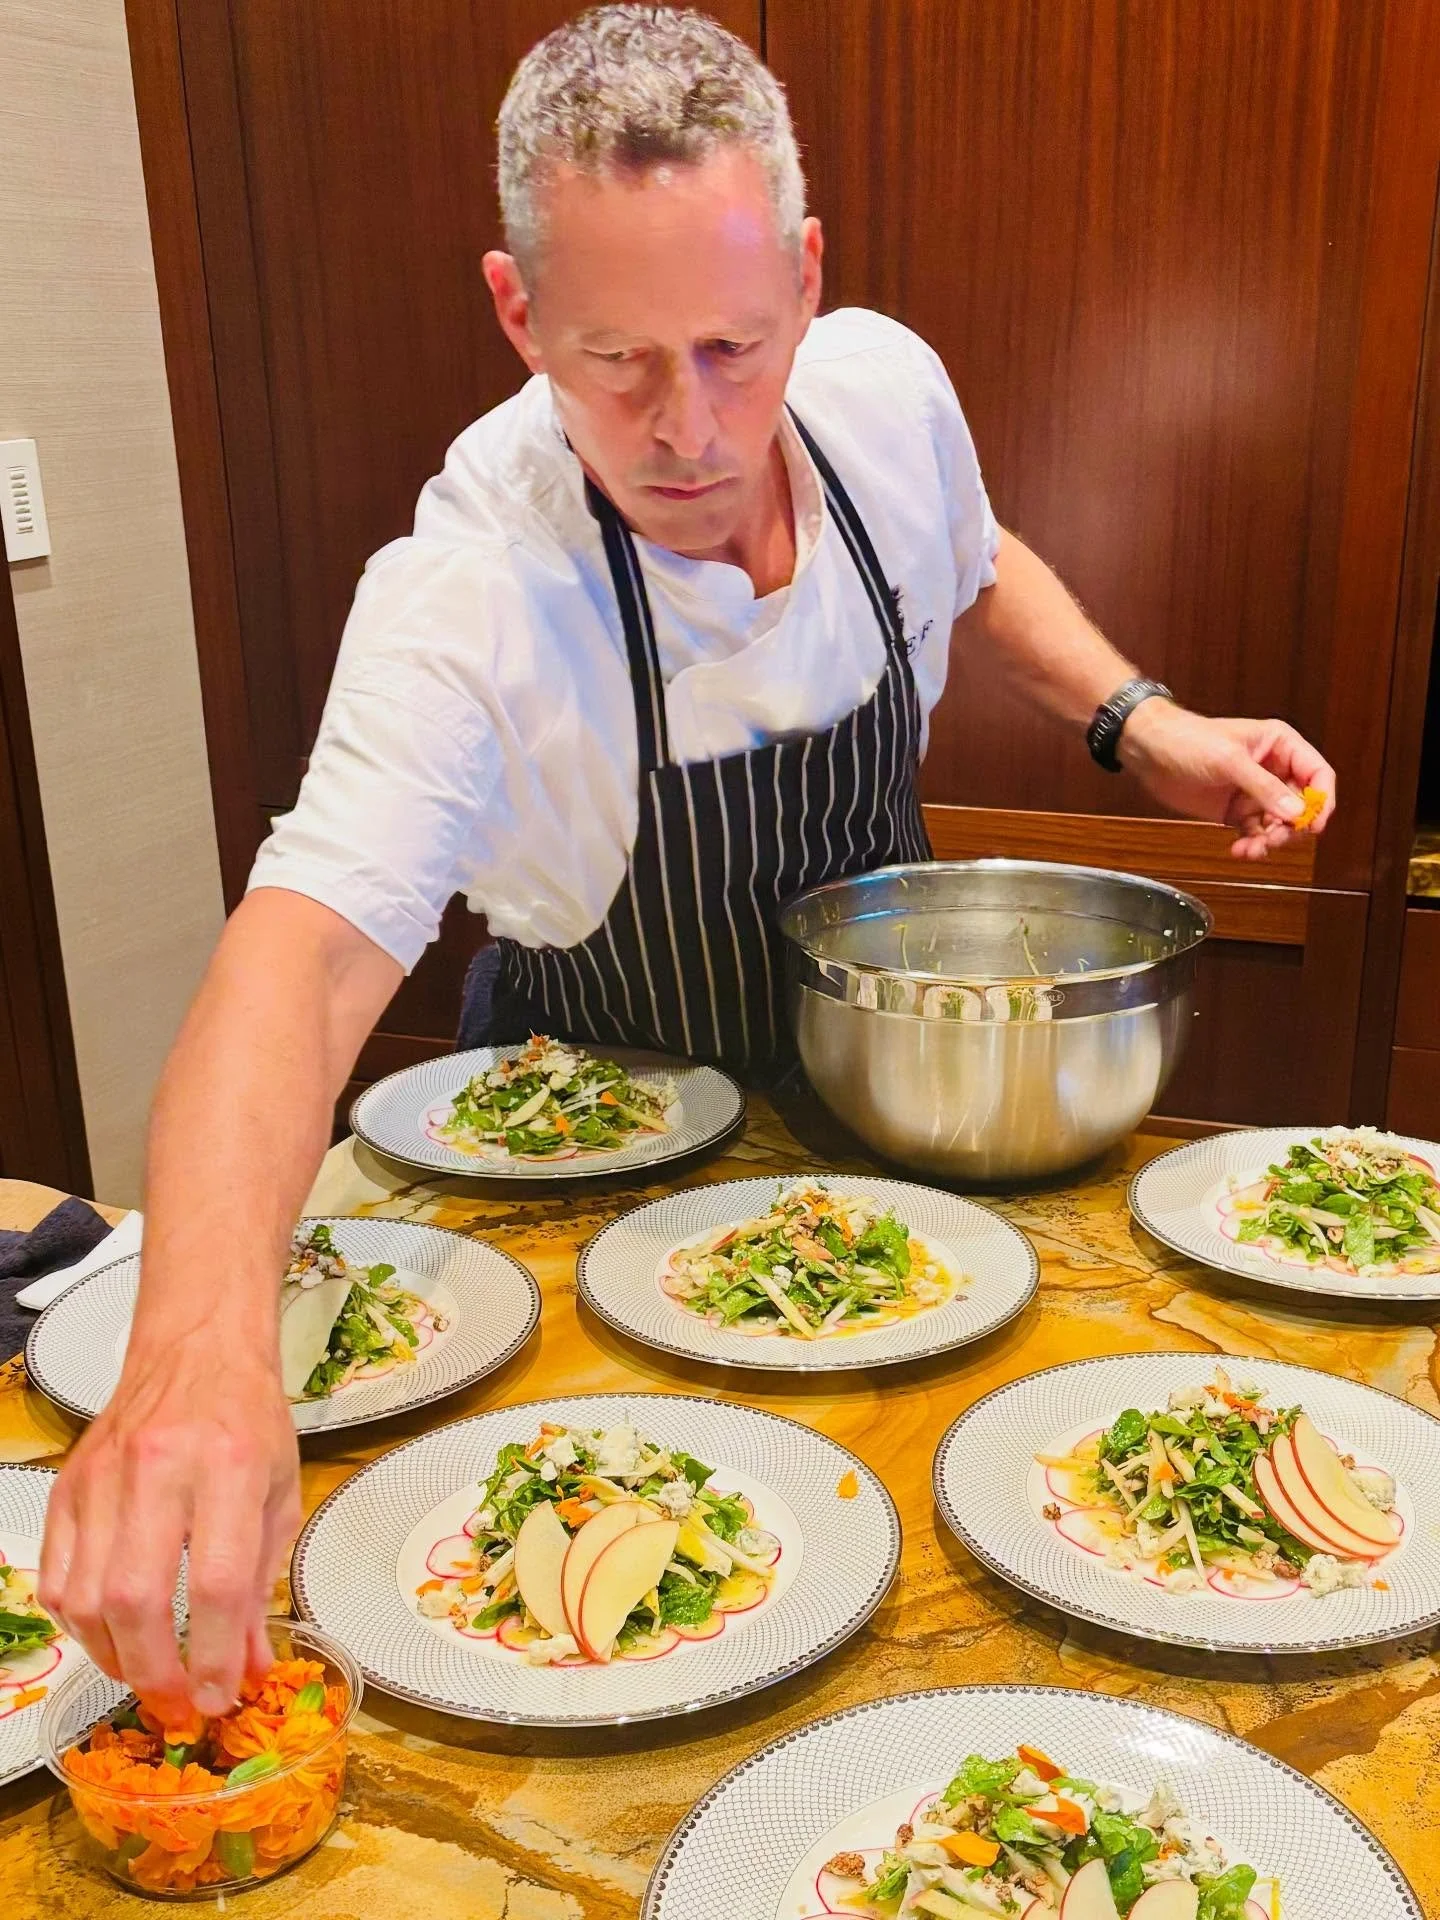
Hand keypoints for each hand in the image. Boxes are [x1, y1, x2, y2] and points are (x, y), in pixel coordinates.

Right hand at [39, 1328, 299, 1720]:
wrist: (196, 1348)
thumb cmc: (247, 1419)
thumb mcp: (281, 1494)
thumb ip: (264, 1585)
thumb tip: (248, 1671)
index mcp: (230, 1466)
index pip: (217, 1582)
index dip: (214, 1654)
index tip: (219, 1697)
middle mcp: (160, 1470)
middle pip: (137, 1598)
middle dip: (154, 1672)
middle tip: (176, 1707)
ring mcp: (104, 1477)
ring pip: (85, 1596)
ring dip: (113, 1657)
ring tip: (146, 1676)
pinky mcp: (68, 1485)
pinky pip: (55, 1576)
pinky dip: (77, 1624)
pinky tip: (110, 1636)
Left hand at [1117, 703, 1335, 858]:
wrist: (1149, 751)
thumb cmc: (1188, 740)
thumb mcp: (1229, 761)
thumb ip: (1264, 788)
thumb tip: (1297, 812)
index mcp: (1280, 746)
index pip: (1318, 774)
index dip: (1321, 800)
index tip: (1313, 824)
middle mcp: (1273, 770)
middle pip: (1303, 805)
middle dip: (1293, 827)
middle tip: (1274, 839)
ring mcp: (1255, 792)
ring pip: (1280, 824)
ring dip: (1271, 841)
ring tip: (1251, 849)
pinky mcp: (1236, 811)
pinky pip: (1256, 834)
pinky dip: (1253, 845)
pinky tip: (1240, 850)